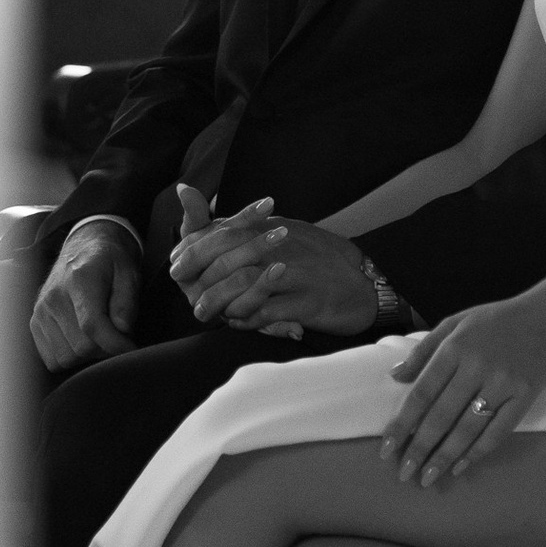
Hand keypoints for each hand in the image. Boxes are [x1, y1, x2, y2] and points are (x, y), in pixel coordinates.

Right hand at [29, 219, 141, 372]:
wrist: (84, 250)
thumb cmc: (110, 263)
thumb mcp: (128, 272)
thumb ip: (127, 301)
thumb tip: (122, 329)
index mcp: (78, 280)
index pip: (93, 325)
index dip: (116, 344)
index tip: (132, 347)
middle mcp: (54, 297)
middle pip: (81, 346)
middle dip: (106, 349)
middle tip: (118, 338)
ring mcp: (40, 312)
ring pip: (67, 358)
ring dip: (89, 356)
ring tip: (101, 337)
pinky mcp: (35, 324)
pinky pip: (52, 360)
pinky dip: (71, 358)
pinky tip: (83, 341)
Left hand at [170, 196, 377, 343]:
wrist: (367, 284)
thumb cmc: (322, 263)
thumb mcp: (287, 235)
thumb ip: (249, 228)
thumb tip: (212, 223)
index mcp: (276, 227)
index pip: (226, 231)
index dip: (197, 249)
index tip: (178, 267)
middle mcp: (285, 246)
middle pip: (230, 257)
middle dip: (203, 279)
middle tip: (191, 299)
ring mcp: (297, 274)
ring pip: (245, 285)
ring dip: (221, 302)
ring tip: (209, 315)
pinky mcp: (308, 302)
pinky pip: (267, 311)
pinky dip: (247, 319)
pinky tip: (239, 323)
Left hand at [381, 292, 545, 487]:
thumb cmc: (497, 319)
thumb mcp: (456, 322)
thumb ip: (424, 350)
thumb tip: (395, 376)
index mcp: (456, 347)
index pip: (422, 393)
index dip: (403, 423)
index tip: (387, 448)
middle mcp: (477, 366)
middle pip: (441, 416)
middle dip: (420, 449)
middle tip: (404, 473)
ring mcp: (503, 383)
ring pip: (468, 429)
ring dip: (445, 457)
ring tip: (428, 478)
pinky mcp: (525, 396)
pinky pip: (498, 431)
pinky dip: (478, 451)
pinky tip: (461, 466)